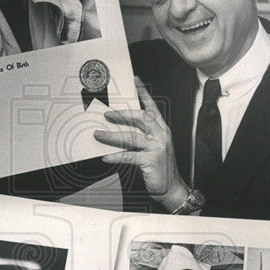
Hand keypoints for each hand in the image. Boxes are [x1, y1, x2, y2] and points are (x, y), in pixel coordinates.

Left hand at [94, 77, 189, 211]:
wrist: (171, 188)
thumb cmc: (160, 168)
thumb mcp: (153, 149)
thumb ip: (140, 138)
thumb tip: (117, 132)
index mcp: (162, 130)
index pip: (152, 108)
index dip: (144, 93)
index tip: (136, 81)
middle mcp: (161, 135)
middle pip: (141, 118)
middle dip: (123, 114)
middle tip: (107, 114)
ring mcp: (157, 147)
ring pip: (131, 136)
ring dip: (112, 136)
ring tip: (98, 135)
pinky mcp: (151, 160)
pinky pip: (129, 156)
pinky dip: (115, 156)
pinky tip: (105, 157)